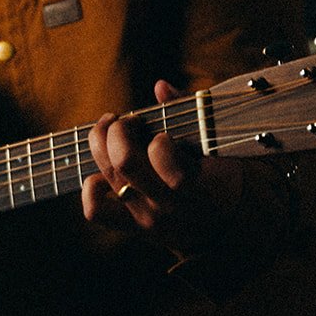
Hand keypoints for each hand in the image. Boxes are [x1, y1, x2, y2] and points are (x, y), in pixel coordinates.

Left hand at [83, 80, 244, 255]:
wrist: (224, 229)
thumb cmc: (221, 178)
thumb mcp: (216, 149)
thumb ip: (191, 114)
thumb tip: (159, 86)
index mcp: (194, 185)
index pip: (164, 158)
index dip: (158, 139)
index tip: (164, 134)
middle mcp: (166, 204)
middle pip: (124, 161)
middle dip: (120, 130)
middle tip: (129, 122)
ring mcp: (146, 217)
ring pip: (107, 175)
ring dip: (102, 143)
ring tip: (111, 131)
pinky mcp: (131, 226)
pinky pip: (96, 210)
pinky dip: (91, 187)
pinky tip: (102, 170)